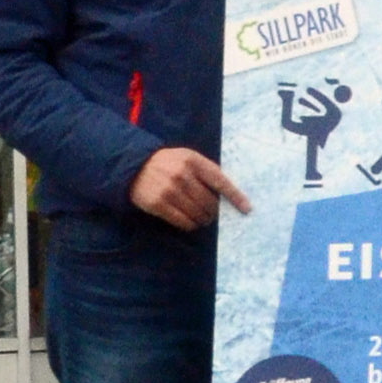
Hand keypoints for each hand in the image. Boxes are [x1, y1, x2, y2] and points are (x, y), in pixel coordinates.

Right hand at [128, 147, 251, 229]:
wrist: (135, 166)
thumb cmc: (168, 163)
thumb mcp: (187, 157)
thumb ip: (206, 170)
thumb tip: (226, 192)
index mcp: (193, 161)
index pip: (220, 181)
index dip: (235, 197)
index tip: (246, 209)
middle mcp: (182, 175)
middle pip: (209, 202)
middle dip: (213, 211)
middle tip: (211, 214)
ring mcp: (169, 190)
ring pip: (197, 213)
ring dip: (203, 220)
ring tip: (202, 219)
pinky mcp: (158, 204)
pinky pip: (182, 221)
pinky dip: (190, 225)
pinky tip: (191, 223)